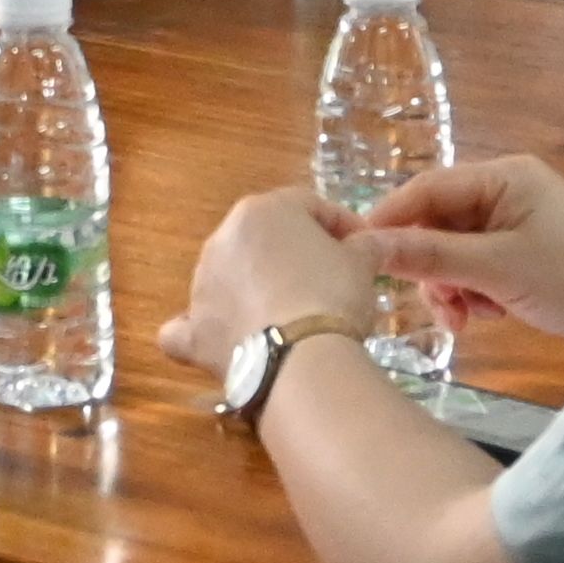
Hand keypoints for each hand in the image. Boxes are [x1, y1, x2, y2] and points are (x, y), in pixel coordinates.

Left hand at [164, 185, 377, 372]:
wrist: (300, 357)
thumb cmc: (332, 295)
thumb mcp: (361, 263)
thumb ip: (366, 245)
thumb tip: (375, 242)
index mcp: (261, 211)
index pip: (308, 205)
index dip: (340, 224)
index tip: (363, 247)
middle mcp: (222, 239)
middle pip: (263, 240)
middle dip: (293, 256)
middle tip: (329, 282)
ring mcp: (201, 285)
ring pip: (229, 279)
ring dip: (253, 290)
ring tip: (290, 317)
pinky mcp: (193, 329)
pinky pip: (188, 327)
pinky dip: (202, 332)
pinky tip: (221, 342)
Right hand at [358, 156, 563, 357]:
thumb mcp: (497, 270)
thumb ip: (430, 258)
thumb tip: (365, 248)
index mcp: (503, 177)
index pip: (426, 189)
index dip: (388, 221)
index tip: (356, 255)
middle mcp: (506, 193)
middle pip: (436, 223)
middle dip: (430, 267)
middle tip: (439, 306)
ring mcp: (516, 226)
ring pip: (452, 252)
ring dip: (451, 287)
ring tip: (467, 319)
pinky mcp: (523, 257)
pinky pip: (475, 270)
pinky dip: (473, 294)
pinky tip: (488, 317)